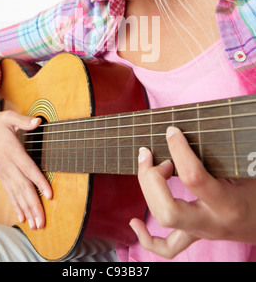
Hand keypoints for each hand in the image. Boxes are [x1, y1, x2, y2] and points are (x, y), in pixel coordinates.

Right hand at [0, 110, 52, 229]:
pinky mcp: (3, 175)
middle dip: (33, 205)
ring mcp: (4, 172)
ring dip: (27, 210)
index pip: (28, 169)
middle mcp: (8, 165)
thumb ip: (24, 120)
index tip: (49, 195)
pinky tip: (22, 218)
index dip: (39, 182)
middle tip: (42, 221)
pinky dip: (16, 206)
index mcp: (13, 151)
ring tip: (35, 225)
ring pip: (17, 194)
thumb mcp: (10, 117)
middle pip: (23, 188)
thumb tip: (37, 121)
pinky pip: (10, 193)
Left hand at [129, 126, 255, 258]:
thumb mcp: (247, 172)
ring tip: (149, 167)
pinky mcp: (195, 236)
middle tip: (154, 155)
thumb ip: (221, 157)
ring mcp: (201, 232)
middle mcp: (211, 223)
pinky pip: (167, 248)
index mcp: (228, 204)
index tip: (172, 132)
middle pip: (167, 210)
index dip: (179, 151)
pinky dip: (146, 238)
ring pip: (163, 223)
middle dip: (151, 179)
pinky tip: (134, 223)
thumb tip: (191, 133)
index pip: (194, 178)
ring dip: (146, 191)